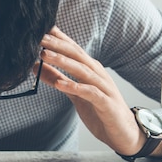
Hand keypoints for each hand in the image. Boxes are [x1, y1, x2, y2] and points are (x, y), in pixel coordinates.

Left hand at [38, 26, 144, 154]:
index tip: (42, 28)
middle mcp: (98, 74)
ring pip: (82, 70)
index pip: (73, 49)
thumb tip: (37, 67)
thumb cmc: (100, 110)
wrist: (124, 133)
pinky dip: (75, 87)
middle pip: (77, 55)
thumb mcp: (74, 94)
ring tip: (45, 56)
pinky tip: (60, 85)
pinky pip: (90, 93)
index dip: (59, 38)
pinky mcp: (106, 103)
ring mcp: (104, 88)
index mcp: (90, 70)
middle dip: (58, 45)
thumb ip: (58, 79)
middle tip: (40, 37)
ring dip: (63, 61)